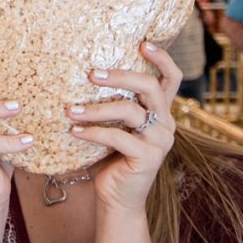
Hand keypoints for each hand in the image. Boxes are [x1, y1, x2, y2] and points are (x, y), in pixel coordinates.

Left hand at [66, 42, 179, 212]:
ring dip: (96, 108)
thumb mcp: (114, 126)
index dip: (161, 58)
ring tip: (70, 109)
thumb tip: (83, 71)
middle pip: (150, 87)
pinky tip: (75, 130)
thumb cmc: (109, 158)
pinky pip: (118, 137)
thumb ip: (112, 103)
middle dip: (120, 75)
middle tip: (90, 74)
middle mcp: (166, 124)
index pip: (171, 78)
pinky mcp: (148, 159)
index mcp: (160, 112)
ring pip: (130, 111)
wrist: (116, 200)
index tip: (143, 42)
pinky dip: (93, 132)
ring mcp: (160, 142)